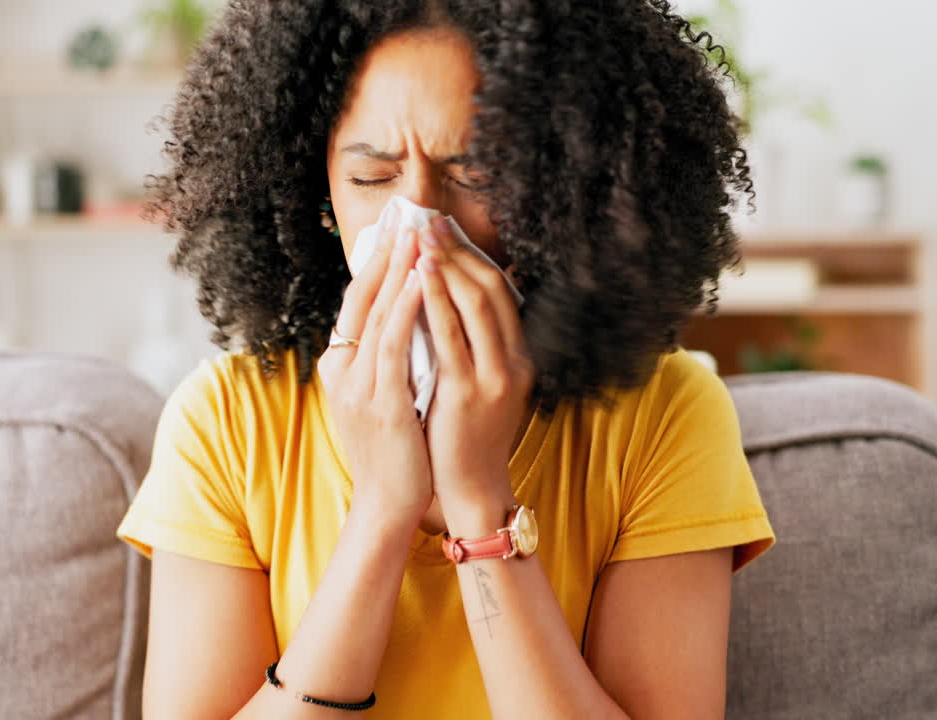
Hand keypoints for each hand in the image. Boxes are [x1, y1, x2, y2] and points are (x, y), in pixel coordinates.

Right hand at [316, 205, 432, 526]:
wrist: (389, 503)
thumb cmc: (394, 450)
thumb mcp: (382, 395)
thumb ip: (386, 358)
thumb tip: (407, 316)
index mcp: (340, 367)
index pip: (356, 303)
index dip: (375, 264)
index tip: (395, 231)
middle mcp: (341, 371)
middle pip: (360, 299)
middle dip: (385, 255)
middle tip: (405, 216)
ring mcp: (357, 386)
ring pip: (376, 315)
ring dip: (397, 271)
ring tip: (415, 235)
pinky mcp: (380, 401)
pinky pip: (392, 345)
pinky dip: (405, 309)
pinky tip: (421, 282)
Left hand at [416, 215, 535, 510]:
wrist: (474, 490)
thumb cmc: (469, 438)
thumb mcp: (485, 386)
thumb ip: (477, 348)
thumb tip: (455, 304)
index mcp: (520, 357)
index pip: (501, 290)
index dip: (473, 255)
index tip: (445, 228)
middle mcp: (514, 360)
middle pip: (491, 287)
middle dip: (458, 249)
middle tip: (428, 219)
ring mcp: (495, 375)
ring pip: (475, 303)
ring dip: (446, 263)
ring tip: (420, 235)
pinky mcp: (468, 392)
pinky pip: (451, 335)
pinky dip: (434, 299)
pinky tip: (416, 276)